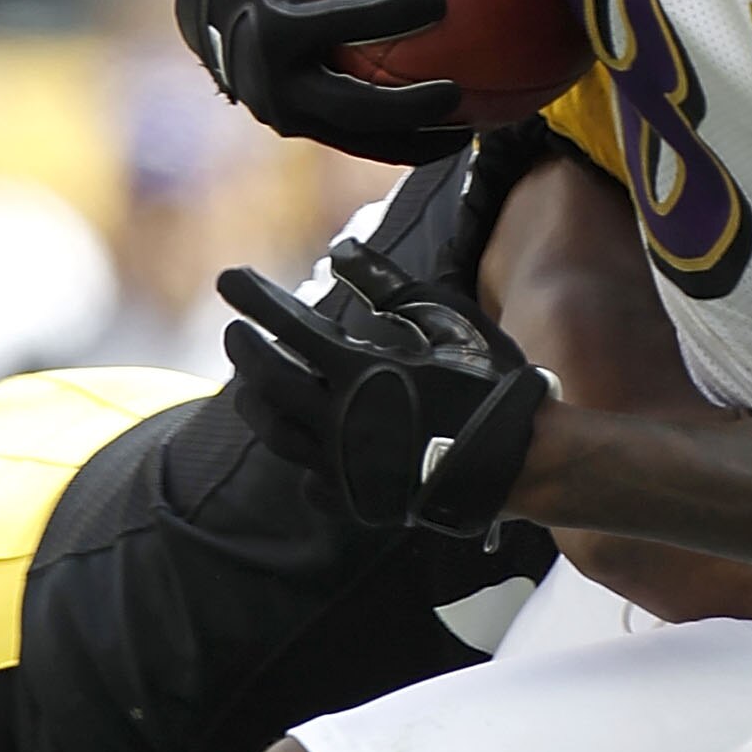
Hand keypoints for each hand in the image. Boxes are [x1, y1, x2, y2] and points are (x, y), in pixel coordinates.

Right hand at [175, 0, 466, 163]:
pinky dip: (399, 140)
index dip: (383, 15)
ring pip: (353, 137)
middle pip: (343, 104)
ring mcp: (280, 109)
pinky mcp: (296, 125)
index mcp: (267, 20)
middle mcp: (267, 77)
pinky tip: (453, 133)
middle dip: (401, 105)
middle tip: (455, 92)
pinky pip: (354, 140)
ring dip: (410, 139)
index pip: (331, 23)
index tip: (438, 1)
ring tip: (467, 132)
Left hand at [216, 238, 551, 535]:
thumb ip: (389, 286)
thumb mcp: (446, 319)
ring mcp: (346, 468)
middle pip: (268, 383)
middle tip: (235, 333)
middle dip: (245, 352)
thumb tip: (340, 251)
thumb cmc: (489, 383)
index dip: (254, 299)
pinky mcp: (359, 501)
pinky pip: (310, 479)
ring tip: (251, 386)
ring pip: (278, 435)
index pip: (289, 326)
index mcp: (361, 373)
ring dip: (257, 405)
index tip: (227, 278)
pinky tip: (301, 441)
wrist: (523, 462)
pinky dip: (300, 456)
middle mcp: (342, 422)